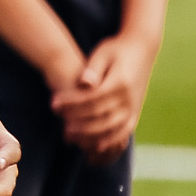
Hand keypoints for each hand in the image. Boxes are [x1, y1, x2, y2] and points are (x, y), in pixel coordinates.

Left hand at [52, 34, 155, 162]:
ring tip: (70, 136)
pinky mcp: (136, 113)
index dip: (71, 103)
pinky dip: (109, 141)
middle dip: (78, 123)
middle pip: (101, 116)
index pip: (92, 98)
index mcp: (120, 83)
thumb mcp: (103, 52)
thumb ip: (93, 68)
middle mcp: (129, 98)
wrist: (142, 49)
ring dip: (91, 136)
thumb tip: (84, 82)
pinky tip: (94, 146)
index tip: (53, 104)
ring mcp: (134, 107)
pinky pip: (124, 132)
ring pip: (113, 128)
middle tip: (59, 125)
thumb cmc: (116, 49)